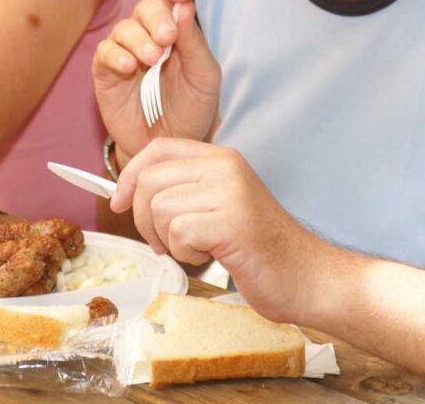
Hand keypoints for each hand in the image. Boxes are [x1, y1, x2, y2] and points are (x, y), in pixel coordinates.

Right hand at [92, 0, 219, 160]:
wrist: (171, 146)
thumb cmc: (191, 109)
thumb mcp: (204, 76)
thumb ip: (195, 42)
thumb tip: (185, 4)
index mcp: (177, 28)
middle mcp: (149, 34)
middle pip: (146, 6)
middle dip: (157, 17)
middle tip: (168, 38)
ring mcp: (126, 52)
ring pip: (125, 27)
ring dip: (139, 39)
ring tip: (152, 59)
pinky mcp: (106, 72)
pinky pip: (104, 52)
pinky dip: (116, 55)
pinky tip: (129, 67)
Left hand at [113, 138, 324, 322]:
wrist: (306, 276)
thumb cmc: (260, 248)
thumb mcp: (220, 205)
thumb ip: (184, 190)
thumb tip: (128, 192)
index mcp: (221, 158)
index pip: (158, 149)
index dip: (130, 174)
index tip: (117, 201)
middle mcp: (224, 167)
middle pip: (150, 181)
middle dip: (144, 219)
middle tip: (165, 242)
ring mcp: (229, 192)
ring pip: (160, 209)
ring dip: (169, 241)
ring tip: (199, 249)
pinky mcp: (231, 222)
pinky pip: (178, 233)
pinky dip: (185, 254)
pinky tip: (210, 257)